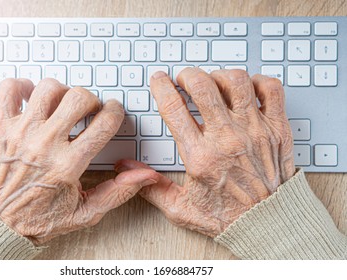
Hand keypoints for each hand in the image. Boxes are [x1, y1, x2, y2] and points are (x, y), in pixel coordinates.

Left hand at [0, 78, 159, 244]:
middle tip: (89, 110)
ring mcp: (20, 133)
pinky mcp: (0, 127)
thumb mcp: (85, 213)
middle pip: (78, 98)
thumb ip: (118, 192)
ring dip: (61, 92)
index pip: (103, 123)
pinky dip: (22, 86)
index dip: (115, 111)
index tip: (112, 111)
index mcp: (67, 165)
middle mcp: (44, 145)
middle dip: (91, 100)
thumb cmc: (38, 218)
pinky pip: (9, 88)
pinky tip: (32, 100)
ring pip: (48, 88)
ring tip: (62, 106)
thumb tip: (144, 176)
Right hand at [116, 68, 294, 236]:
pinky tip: (246, 89)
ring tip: (213, 82)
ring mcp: (255, 131)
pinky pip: (271, 89)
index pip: (173, 109)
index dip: (161, 87)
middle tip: (185, 79)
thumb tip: (128, 170)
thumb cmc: (228, 216)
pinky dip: (258, 81)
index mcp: (200, 158)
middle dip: (188, 75)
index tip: (159, 80)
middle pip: (203, 86)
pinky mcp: (277, 129)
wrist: (268, 224)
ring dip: (219, 75)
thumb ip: (152, 188)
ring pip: (236, 81)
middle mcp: (227, 139)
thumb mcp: (182, 210)